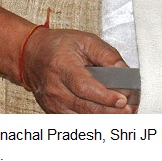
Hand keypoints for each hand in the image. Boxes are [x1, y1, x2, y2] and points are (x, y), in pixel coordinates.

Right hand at [21, 27, 135, 113]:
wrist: (31, 55)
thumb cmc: (59, 45)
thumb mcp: (86, 40)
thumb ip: (106, 55)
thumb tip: (124, 71)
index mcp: (63, 66)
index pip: (84, 87)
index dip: (104, 96)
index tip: (122, 100)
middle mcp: (55, 87)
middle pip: (84, 106)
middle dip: (110, 111)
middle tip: (130, 110)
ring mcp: (52, 102)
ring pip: (81, 117)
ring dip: (104, 118)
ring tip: (125, 115)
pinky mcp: (53, 110)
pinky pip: (75, 120)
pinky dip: (93, 120)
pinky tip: (109, 117)